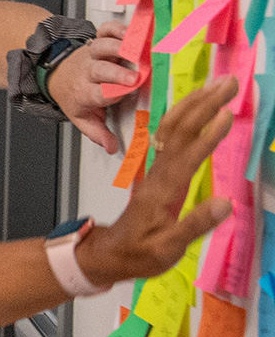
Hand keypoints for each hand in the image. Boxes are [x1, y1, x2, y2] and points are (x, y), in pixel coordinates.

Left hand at [45, 21, 135, 153]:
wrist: (55, 74)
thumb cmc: (74, 95)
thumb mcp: (82, 118)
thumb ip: (97, 132)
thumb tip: (112, 147)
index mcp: (85, 92)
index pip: (98, 94)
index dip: (113, 92)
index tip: (129, 93)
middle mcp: (88, 72)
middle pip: (100, 70)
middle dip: (117, 73)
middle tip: (135, 76)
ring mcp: (92, 55)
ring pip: (101, 47)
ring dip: (118, 46)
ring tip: (136, 49)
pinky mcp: (96, 41)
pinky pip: (103, 31)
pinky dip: (115, 28)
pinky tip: (128, 30)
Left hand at [77, 76, 235, 286]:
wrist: (108, 253)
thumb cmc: (138, 254)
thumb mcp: (167, 249)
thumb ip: (194, 225)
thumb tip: (225, 203)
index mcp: (162, 192)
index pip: (187, 157)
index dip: (208, 136)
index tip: (228, 114)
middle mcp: (158, 174)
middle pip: (179, 131)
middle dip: (205, 105)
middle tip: (230, 82)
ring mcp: (156, 170)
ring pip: (172, 129)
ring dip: (195, 104)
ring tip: (218, 85)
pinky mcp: (157, 172)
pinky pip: (169, 137)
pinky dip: (185, 117)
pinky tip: (197, 106)